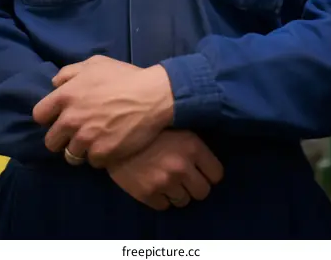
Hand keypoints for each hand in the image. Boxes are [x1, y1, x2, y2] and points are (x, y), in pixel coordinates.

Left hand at [32, 55, 173, 166]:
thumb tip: (54, 84)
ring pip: (71, 155)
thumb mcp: (96, 63)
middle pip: (51, 142)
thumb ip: (70, 72)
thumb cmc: (124, 77)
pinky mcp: (102, 154)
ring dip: (81, 149)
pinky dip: (100, 155)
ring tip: (95, 140)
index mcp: (66, 96)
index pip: (39, 115)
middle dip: (62, 138)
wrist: (153, 95)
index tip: (59, 118)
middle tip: (78, 133)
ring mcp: (86, 139)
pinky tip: (110, 144)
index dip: (48, 117)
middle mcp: (71, 120)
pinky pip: (92, 162)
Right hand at [108, 130, 223, 210]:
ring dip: (177, 192)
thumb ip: (193, 142)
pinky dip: (161, 198)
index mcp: (192, 146)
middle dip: (195, 185)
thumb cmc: (148, 126)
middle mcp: (182, 166)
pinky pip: (165, 206)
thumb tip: (207, 158)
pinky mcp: (147, 194)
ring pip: (184, 201)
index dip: (209, 172)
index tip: (200, 169)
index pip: (216, 174)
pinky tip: (153, 183)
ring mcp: (164, 182)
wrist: (113, 131)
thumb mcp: (176, 125)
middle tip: (184, 176)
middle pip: (203, 192)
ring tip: (165, 177)